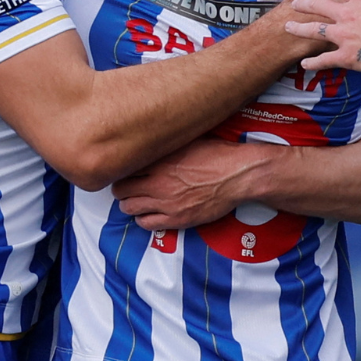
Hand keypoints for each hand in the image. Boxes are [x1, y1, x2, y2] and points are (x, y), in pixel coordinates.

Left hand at [113, 136, 284, 229]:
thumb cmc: (220, 155)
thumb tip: (156, 137)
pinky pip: (146, 223)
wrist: (239, 175)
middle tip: (128, 187)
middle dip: (122, 188)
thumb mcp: (190, 140)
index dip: (122, 169)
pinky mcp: (177, 218)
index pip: (124, 167)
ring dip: (130, 204)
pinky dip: (143, 219)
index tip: (125, 170)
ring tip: (136, 201)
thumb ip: (168, 142)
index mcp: (160, 160)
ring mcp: (166, 202)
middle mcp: (158, 182)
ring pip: (129, 208)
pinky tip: (149, 214)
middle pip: (121, 189)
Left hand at [285, 0, 360, 74]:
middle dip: (303, 3)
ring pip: (314, 30)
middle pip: (317, 5)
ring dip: (299, 29)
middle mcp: (347, 13)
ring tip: (288, 27)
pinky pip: (325, 59)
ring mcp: (345, 35)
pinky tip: (305, 63)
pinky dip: (313, 62)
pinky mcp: (348, 56)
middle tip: (294, 3)